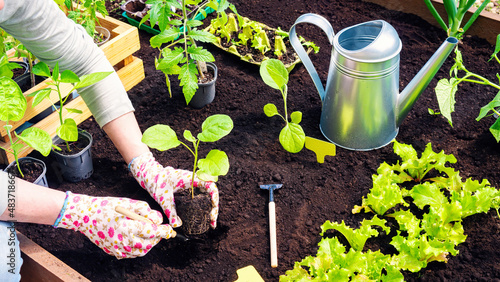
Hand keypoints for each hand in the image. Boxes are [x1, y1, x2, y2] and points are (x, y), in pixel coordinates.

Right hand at [53, 192, 173, 258]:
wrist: (85, 216)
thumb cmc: (109, 206)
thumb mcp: (130, 203)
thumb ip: (147, 212)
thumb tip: (159, 221)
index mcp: (127, 227)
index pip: (152, 232)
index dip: (164, 231)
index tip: (170, 230)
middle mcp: (122, 241)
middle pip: (148, 244)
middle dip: (157, 238)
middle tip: (159, 230)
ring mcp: (117, 249)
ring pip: (141, 251)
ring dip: (148, 244)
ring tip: (147, 233)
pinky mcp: (113, 252)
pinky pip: (131, 254)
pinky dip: (138, 247)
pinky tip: (136, 238)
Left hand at [129, 152, 218, 227]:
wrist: (152, 175)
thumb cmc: (157, 182)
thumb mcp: (163, 198)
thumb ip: (170, 211)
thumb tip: (177, 225)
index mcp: (191, 178)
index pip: (210, 186)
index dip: (215, 199)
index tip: (212, 213)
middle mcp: (195, 179)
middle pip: (212, 192)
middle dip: (214, 207)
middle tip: (212, 223)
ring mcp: (194, 183)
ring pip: (208, 194)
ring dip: (211, 207)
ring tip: (210, 221)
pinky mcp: (191, 188)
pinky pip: (202, 195)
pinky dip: (205, 205)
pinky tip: (203, 215)